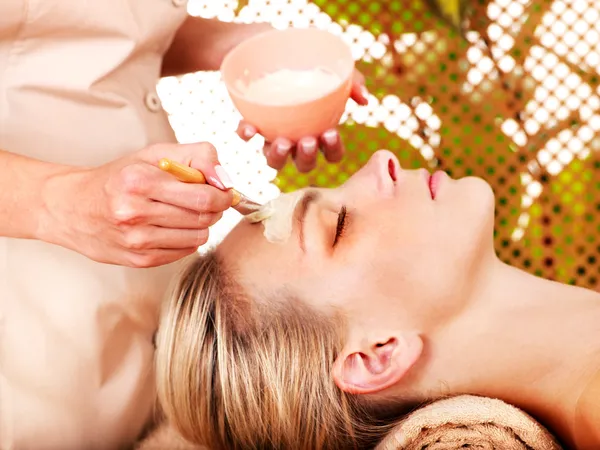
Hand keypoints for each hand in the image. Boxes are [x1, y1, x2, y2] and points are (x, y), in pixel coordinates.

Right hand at [39, 142, 233, 267]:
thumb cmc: (117, 178)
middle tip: (207, 200)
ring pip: (198, 237)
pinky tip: (171, 227)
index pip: (203, 196)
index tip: (223, 191)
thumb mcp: (154, 154)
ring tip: (184, 212)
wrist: (72, 207)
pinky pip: (184, 252)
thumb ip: (197, 156)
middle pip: (203, 218)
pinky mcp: (139, 259)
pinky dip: (186, 239)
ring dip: (201, 225)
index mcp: (139, 181)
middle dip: (214, 208)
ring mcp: (136, 240)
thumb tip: (224, 179)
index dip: (222, 195)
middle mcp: (135, 212)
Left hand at [237, 69, 368, 172]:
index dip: (333, 150)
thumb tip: (365, 99)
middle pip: (304, 164)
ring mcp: (273, 135)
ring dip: (278, 156)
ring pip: (275, 161)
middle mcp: (297, 140)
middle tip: (307, 140)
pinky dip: (247, 134)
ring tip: (282, 142)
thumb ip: (353, 83)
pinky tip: (249, 128)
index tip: (331, 133)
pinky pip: (246, 136)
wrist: (269, 46)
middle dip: (307, 157)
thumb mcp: (332, 70)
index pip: (331, 154)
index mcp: (320, 132)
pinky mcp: (251, 124)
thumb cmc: (308, 64)